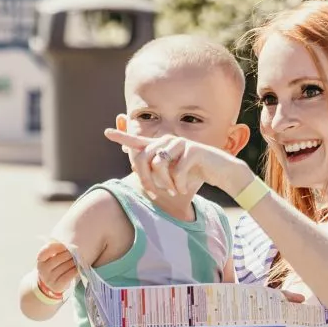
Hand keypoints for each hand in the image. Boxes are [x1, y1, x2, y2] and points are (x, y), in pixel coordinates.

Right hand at [36, 239, 76, 297]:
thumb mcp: (49, 257)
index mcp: (40, 260)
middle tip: (76, 252)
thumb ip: (55, 249)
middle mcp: (43, 269)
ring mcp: (49, 278)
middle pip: (58, 259)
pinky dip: (74, 271)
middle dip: (68, 254)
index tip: (65, 246)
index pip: (46, 250)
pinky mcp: (57, 285)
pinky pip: (68, 276)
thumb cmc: (52, 266)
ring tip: (78, 259)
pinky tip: (78, 268)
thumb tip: (69, 245)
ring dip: (73, 262)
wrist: (48, 284)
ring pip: (65, 267)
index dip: (57, 247)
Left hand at [105, 128, 246, 203]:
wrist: (221, 172)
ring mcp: (180, 143)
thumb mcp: (172, 176)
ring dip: (165, 184)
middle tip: (154, 194)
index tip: (106, 132)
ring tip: (173, 191)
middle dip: (146, 180)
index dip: (122, 137)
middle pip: (143, 159)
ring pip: (159, 165)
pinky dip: (178, 185)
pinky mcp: (193, 150)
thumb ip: (155, 174)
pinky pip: (176, 171)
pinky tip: (183, 188)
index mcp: (161, 147)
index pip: (138, 141)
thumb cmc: (195, 175)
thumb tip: (135, 173)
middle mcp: (168, 141)